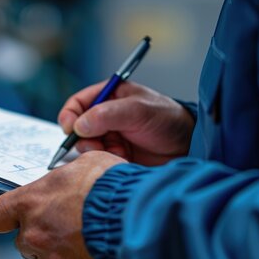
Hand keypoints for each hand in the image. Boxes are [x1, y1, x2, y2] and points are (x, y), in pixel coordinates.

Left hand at [0, 151, 124, 258]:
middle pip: (23, 242)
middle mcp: (36, 235)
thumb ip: (65, 176)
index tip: (15, 216)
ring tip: (80, 240)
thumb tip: (66, 179)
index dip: (7, 217)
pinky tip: (92, 254)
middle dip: (39, 235)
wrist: (138, 217)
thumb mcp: (85, 164)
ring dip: (56, 254)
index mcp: (31, 203)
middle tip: (63, 223)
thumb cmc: (111, 187)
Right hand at [58, 81, 194, 165]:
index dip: (70, 115)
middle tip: (95, 147)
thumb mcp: (139, 110)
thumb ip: (107, 115)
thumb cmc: (168, 120)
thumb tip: (79, 125)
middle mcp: (106, 116)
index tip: (71, 129)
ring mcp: (110, 137)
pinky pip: (98, 160)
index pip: (78, 103)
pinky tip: (121, 161)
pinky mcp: (115, 155)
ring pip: (86, 146)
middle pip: (77, 128)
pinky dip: (105, 161)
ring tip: (115, 153)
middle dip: (83, 138)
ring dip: (96, 151)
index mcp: (109, 97)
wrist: (188, 147)